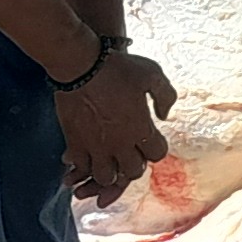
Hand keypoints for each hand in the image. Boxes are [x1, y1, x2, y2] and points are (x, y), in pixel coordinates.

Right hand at [54, 45, 177, 202]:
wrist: (80, 65)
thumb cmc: (116, 67)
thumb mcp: (152, 73)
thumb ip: (165, 96)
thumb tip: (163, 116)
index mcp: (141, 128)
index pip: (157, 154)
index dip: (155, 147)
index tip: (149, 137)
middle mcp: (120, 143)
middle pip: (133, 171)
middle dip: (134, 163)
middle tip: (129, 150)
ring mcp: (96, 146)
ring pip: (106, 177)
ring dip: (110, 171)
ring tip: (108, 158)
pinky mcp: (75, 143)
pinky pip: (81, 167)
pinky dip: (84, 167)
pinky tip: (87, 157)